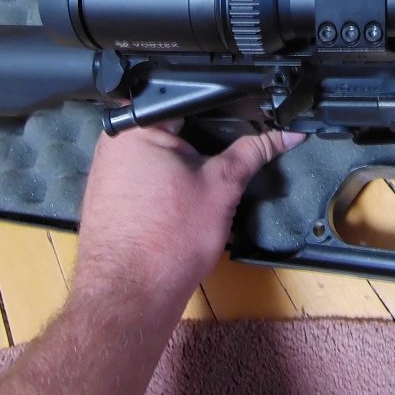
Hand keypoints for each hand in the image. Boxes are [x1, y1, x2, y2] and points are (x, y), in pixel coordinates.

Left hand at [73, 124, 303, 319]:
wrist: (131, 298)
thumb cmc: (165, 243)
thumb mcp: (222, 187)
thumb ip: (254, 151)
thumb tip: (286, 133)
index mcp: (135, 125)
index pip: (189, 95)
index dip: (225, 106)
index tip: (249, 120)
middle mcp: (114, 141)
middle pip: (174, 122)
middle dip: (206, 137)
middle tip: (225, 159)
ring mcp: (109, 168)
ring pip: (163, 149)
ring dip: (188, 161)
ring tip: (202, 184)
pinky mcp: (112, 193)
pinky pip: (149, 171)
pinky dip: (171, 180)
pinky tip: (182, 202)